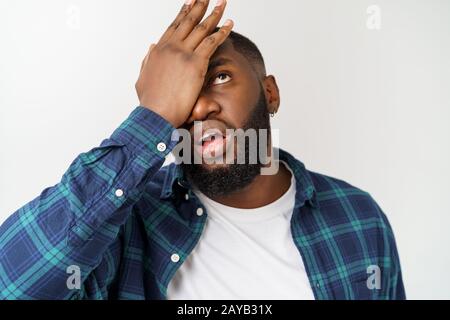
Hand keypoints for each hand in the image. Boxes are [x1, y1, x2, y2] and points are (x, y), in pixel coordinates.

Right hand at [135, 0, 233, 127]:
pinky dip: (222, 31)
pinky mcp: (196, 64)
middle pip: (188, 22)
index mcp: (159, 50)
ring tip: (222, 3)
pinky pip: (212, 42)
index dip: (183, 14)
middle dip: (199, 7)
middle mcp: (171, 47)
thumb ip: (148, 60)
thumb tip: (152, 47)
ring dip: (214, 14)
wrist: (155, 114)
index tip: (190, 3)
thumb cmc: (149, 101)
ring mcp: (183, 54)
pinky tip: (230, 23)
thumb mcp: (143, 77)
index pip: (174, 27)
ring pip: (202, 29)